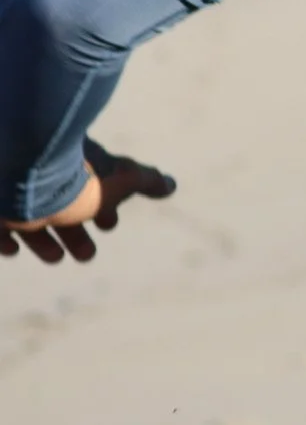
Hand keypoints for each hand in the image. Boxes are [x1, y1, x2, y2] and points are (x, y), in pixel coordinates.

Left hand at [0, 150, 174, 263]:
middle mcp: (44, 175)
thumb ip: (144, 182)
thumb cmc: (72, 180)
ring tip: (56, 258)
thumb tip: (171, 184)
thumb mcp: (117, 183)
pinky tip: (13, 250)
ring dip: (44, 240)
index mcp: (75, 165)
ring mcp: (14, 191)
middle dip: (76, 230)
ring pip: (30, 217)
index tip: (110, 225)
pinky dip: (5, 238)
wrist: (20, 178)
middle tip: (87, 255)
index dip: (104, 206)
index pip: (92, 185)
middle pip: (61, 205)